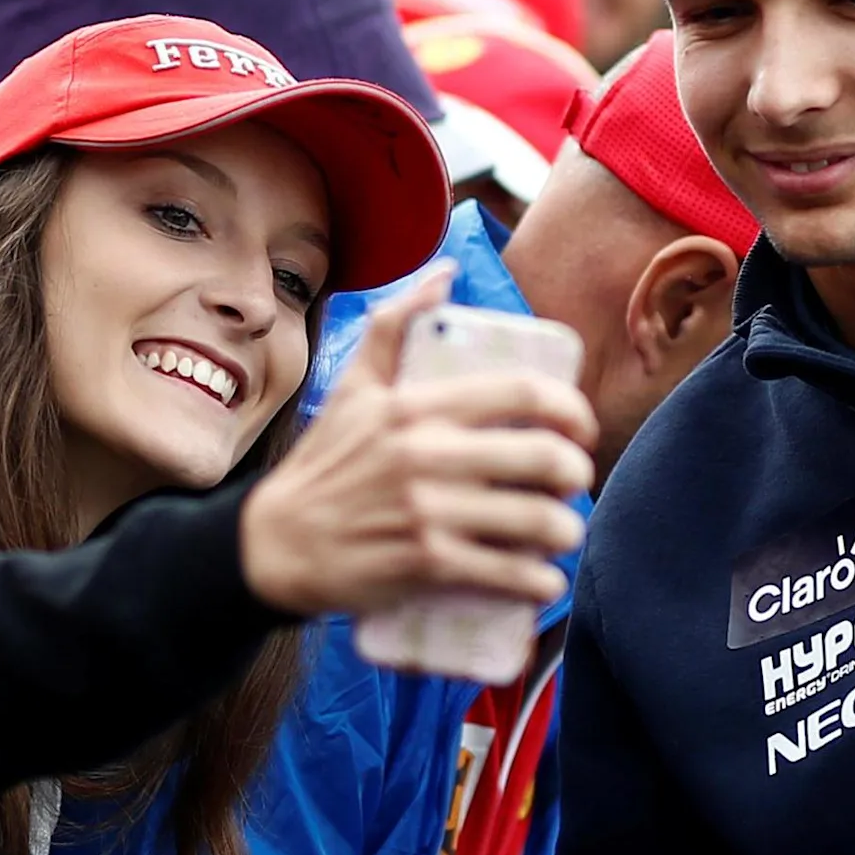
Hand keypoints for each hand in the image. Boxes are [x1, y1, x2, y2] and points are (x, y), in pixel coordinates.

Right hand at [242, 269, 596, 617]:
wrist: (275, 544)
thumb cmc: (325, 464)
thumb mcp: (352, 385)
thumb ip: (395, 324)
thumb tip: (445, 273)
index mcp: (415, 406)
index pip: (523, 391)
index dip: (571, 409)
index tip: (579, 429)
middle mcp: (424, 455)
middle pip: (543, 457)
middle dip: (576, 474)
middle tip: (571, 485)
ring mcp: (427, 512)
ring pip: (536, 521)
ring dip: (565, 530)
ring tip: (561, 532)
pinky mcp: (425, 564)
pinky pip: (508, 574)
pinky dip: (539, 582)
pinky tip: (542, 580)